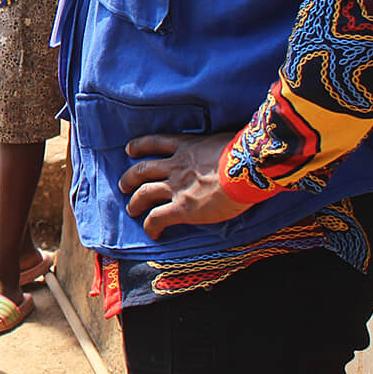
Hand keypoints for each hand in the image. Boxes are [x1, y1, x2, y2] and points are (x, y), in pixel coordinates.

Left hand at [119, 130, 249, 239]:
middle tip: (124, 185)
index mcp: (187, 146)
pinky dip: (151, 226)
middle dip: (130, 178)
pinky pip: (158, 218)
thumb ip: (217, 146)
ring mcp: (176, 187)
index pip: (156, 142)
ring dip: (135, 202)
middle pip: (142, 170)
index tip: (130, 150)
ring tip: (131, 209)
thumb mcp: (226, 140)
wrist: (248, 167)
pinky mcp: (182, 208)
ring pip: (145, 193)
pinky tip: (152, 233)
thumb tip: (228, 148)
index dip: (140, 146)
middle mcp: (176, 165)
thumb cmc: (247, 152)